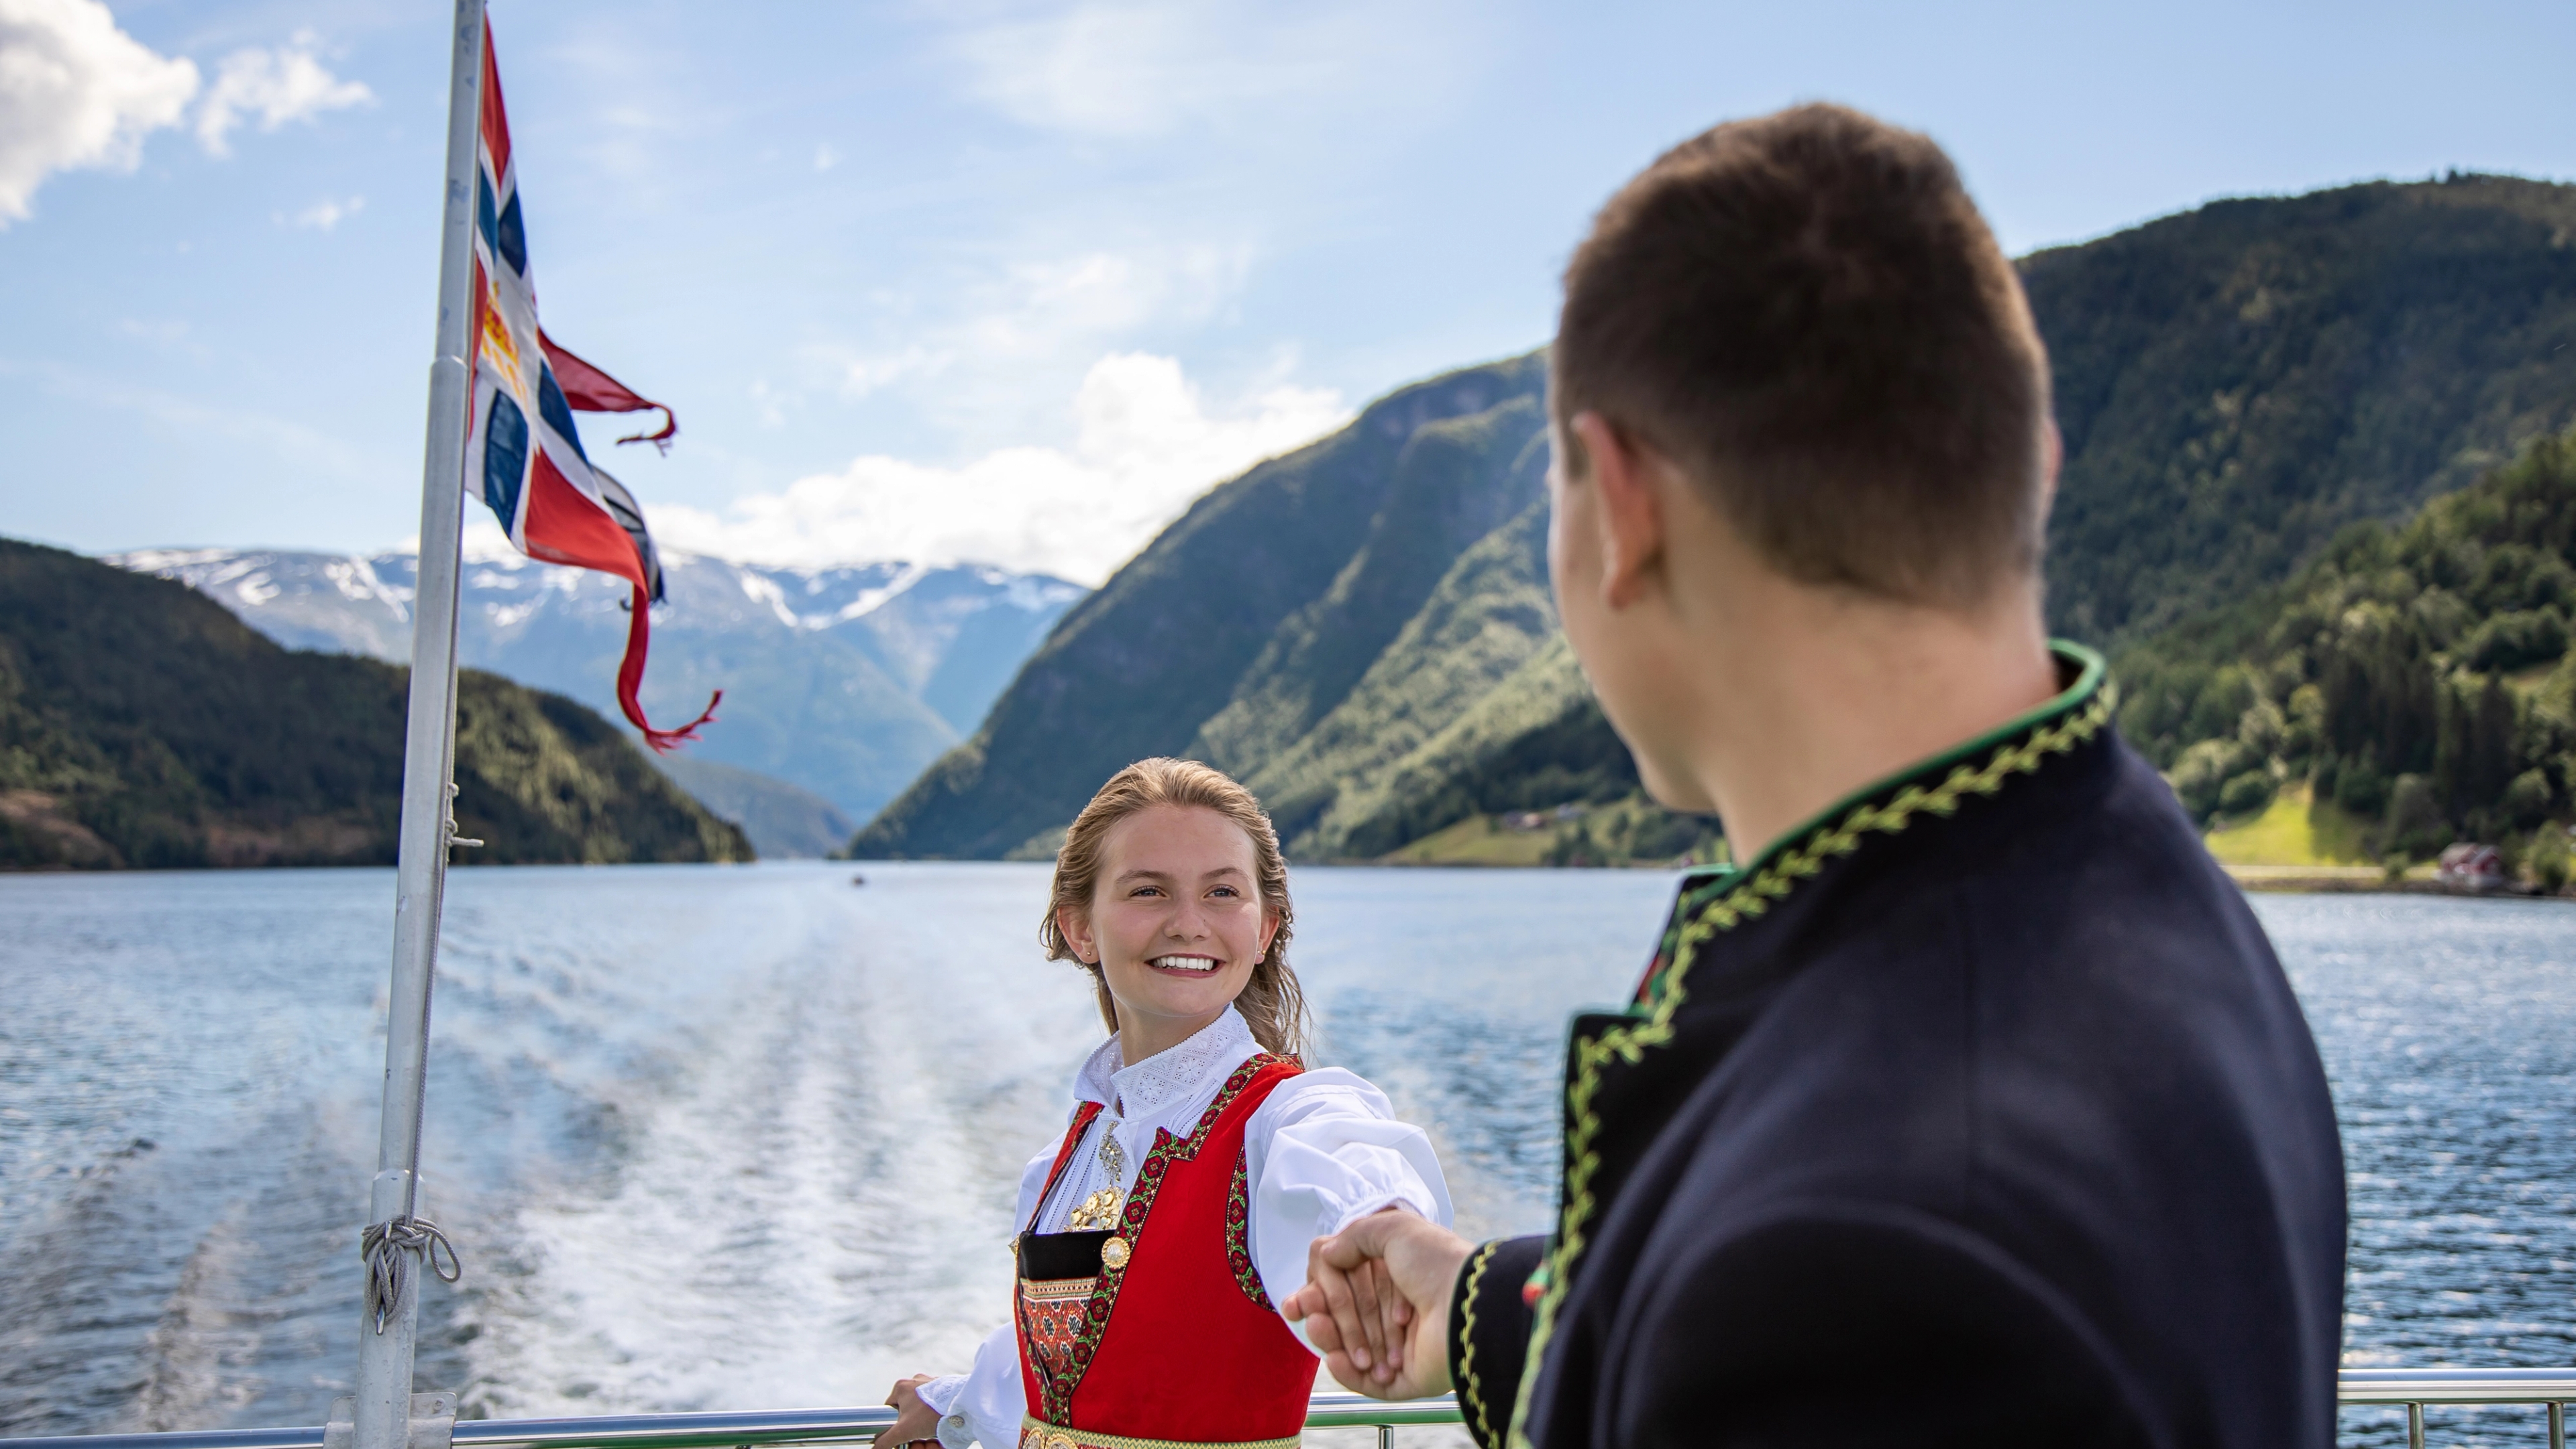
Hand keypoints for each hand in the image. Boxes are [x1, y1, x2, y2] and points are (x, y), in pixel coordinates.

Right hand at [880, 1374, 944, 1446]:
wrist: (961, 1406)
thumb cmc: (931, 1413)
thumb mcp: (904, 1430)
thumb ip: (886, 1440)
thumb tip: (874, 1448)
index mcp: (901, 1386)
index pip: (889, 1409)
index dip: (893, 1424)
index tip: (901, 1434)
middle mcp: (915, 1382)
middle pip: (907, 1412)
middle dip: (911, 1429)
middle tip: (917, 1440)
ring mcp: (931, 1384)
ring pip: (922, 1411)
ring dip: (924, 1427)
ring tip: (930, 1437)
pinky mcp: (944, 1389)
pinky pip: (935, 1407)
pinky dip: (936, 1420)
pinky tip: (940, 1429)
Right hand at [1284, 1209, 1474, 1399]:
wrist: (1466, 1305)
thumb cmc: (1435, 1263)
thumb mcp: (1392, 1229)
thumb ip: (1354, 1237)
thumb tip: (1326, 1253)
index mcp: (1395, 1277)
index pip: (1347, 1287)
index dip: (1319, 1293)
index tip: (1298, 1301)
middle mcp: (1397, 1310)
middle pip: (1345, 1318)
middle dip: (1323, 1315)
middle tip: (1308, 1312)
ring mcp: (1400, 1347)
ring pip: (1351, 1350)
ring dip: (1331, 1339)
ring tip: (1321, 1329)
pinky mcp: (1405, 1379)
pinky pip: (1367, 1384)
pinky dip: (1346, 1372)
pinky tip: (1337, 1358)